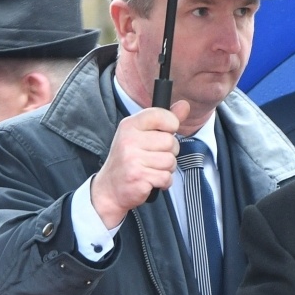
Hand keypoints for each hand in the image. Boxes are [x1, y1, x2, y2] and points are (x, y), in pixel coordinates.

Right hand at [89, 101, 188, 227]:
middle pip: (170, 141)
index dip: (171, 124)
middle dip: (169, 152)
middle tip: (154, 158)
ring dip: (166, 169)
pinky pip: (166, 177)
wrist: (109, 190)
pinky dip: (163, 182)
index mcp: (129, 126)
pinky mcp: (138, 177)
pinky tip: (151, 180)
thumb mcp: (141, 135)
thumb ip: (164, 120)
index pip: (160, 115)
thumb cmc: (127, 161)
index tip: (166, 132)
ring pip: (170, 161)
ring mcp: (133, 159)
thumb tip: (185, 105)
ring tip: (151, 170)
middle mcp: (129, 140)